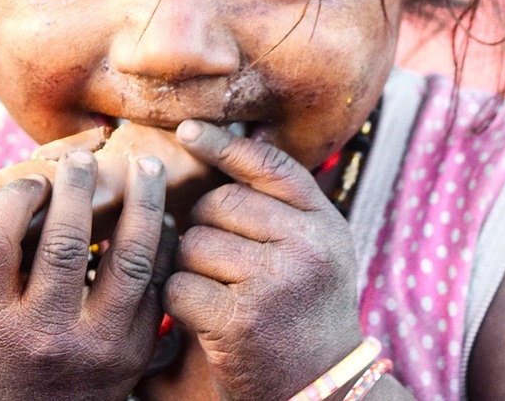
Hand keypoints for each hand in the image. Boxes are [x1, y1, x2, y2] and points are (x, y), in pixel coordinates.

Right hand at [0, 150, 177, 400]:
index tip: (31, 179)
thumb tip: (24, 182)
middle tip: (85, 158)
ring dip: (142, 203)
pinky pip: (157, 287)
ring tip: (146, 167)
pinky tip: (161, 218)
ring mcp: (96, 346)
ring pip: (130, 260)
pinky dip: (162, 245)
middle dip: (78, 187)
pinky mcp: (134, 353)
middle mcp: (45, 334)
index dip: (14, 199)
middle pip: (65, 243)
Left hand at [164, 121, 363, 400]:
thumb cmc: (303, 319)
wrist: (323, 396)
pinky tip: (204, 323)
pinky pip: (180, 286)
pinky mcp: (242, 319)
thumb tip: (217, 140)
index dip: (225, 145)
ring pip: (194, 244)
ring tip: (219, 297)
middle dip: (203, 229)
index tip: (187, 131)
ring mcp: (277, 281)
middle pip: (218, 204)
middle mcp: (309, 247)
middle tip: (222, 268)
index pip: (270, 165)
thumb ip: (278, 206)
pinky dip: (179, 305)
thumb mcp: (311, 253)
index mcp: (326, 224)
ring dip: (190, 269)